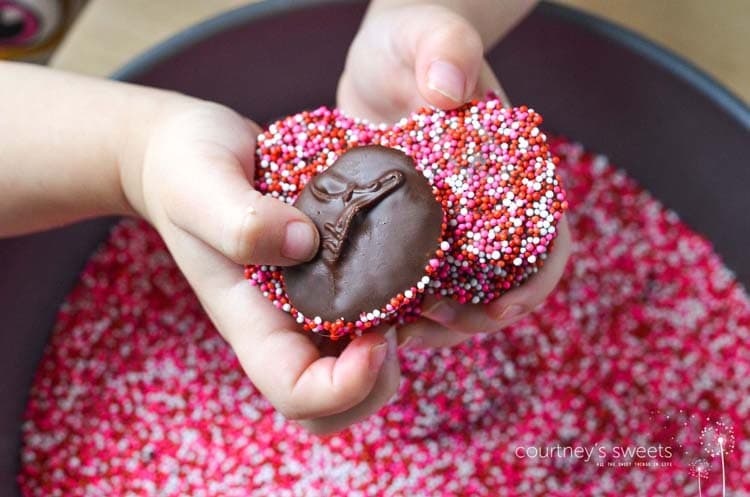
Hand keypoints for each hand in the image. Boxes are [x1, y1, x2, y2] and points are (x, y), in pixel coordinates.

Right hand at [119, 101, 399, 433]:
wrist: (191, 150)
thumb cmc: (186, 170)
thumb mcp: (198, 185)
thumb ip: (239, 221)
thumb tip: (305, 244)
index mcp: (253, 325)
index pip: (298, 396)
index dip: (345, 386)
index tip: (376, 334)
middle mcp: (289, 326)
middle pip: (340, 402)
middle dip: (383, 376)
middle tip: (401, 311)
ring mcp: (315, 305)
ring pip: (370, 365)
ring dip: (408, 339)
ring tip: (422, 286)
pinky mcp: (338, 275)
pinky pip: (383, 310)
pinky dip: (412, 300)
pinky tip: (418, 252)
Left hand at [337, 2, 571, 348]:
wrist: (384, 57)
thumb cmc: (417, 40)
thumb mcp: (432, 34)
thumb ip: (447, 48)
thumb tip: (451, 89)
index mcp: (513, 172)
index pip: (545, 239)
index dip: (534, 282)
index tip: (501, 308)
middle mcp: (485, 206)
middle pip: (499, 282)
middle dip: (474, 317)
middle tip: (429, 327)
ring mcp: (446, 223)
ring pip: (455, 291)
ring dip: (434, 321)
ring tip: (393, 330)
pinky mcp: (407, 229)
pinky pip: (410, 276)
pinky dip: (398, 299)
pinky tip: (369, 310)